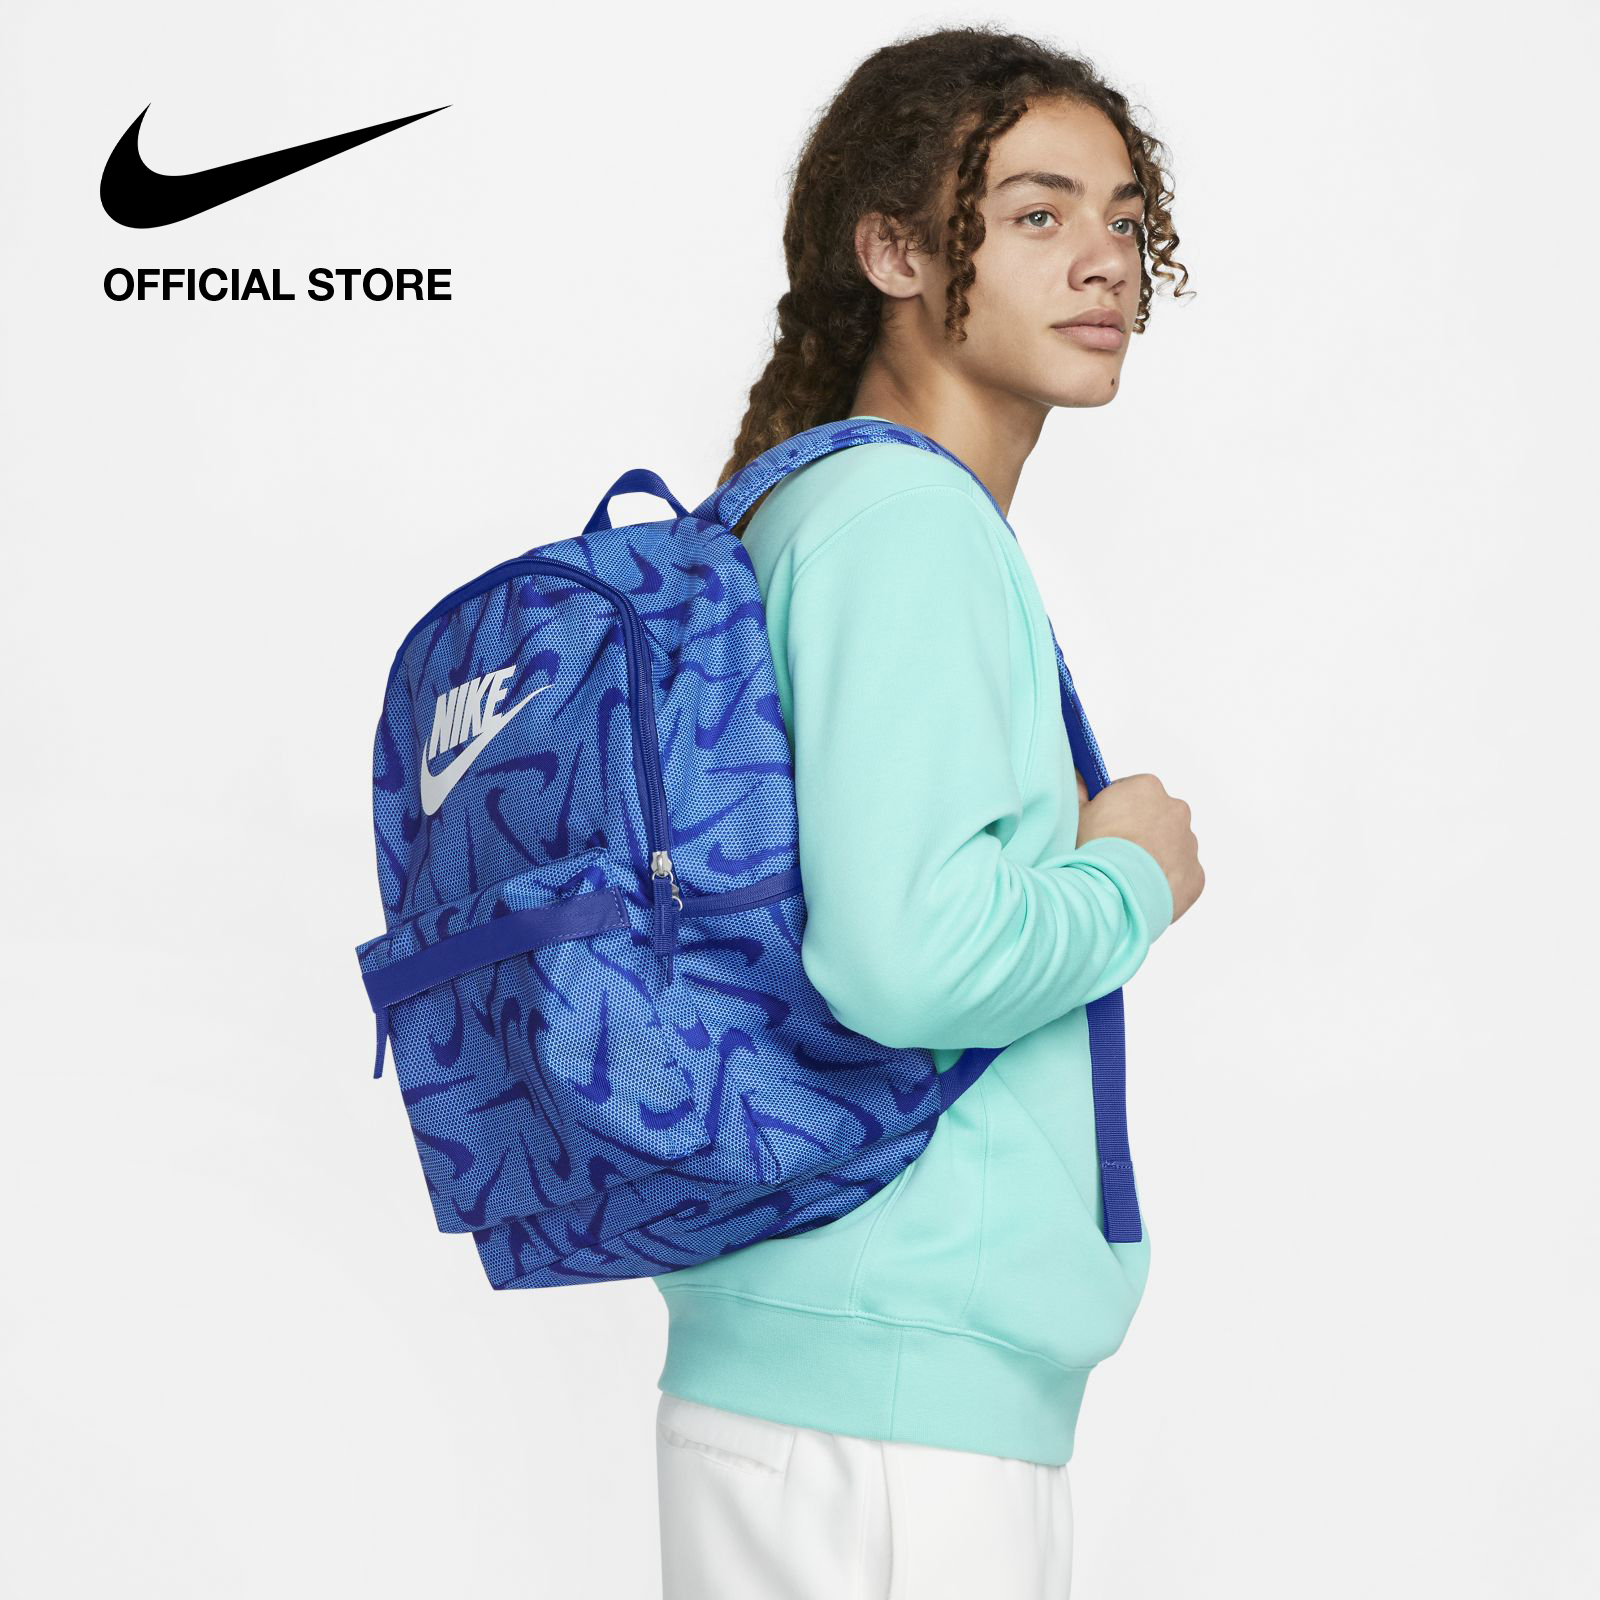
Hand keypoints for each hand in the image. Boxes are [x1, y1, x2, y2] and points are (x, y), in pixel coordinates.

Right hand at [1076, 770, 1204, 923]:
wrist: (1115, 892)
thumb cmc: (1095, 850)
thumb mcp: (1077, 814)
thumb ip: (1080, 791)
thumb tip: (1080, 778)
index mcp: (1147, 788)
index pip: (1133, 791)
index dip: (1117, 808)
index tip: (1105, 825)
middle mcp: (1175, 810)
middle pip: (1157, 816)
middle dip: (1140, 830)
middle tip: (1116, 851)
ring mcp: (1189, 843)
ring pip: (1172, 845)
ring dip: (1155, 855)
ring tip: (1129, 873)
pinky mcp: (1196, 874)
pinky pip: (1181, 874)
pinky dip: (1166, 880)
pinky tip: (1144, 888)